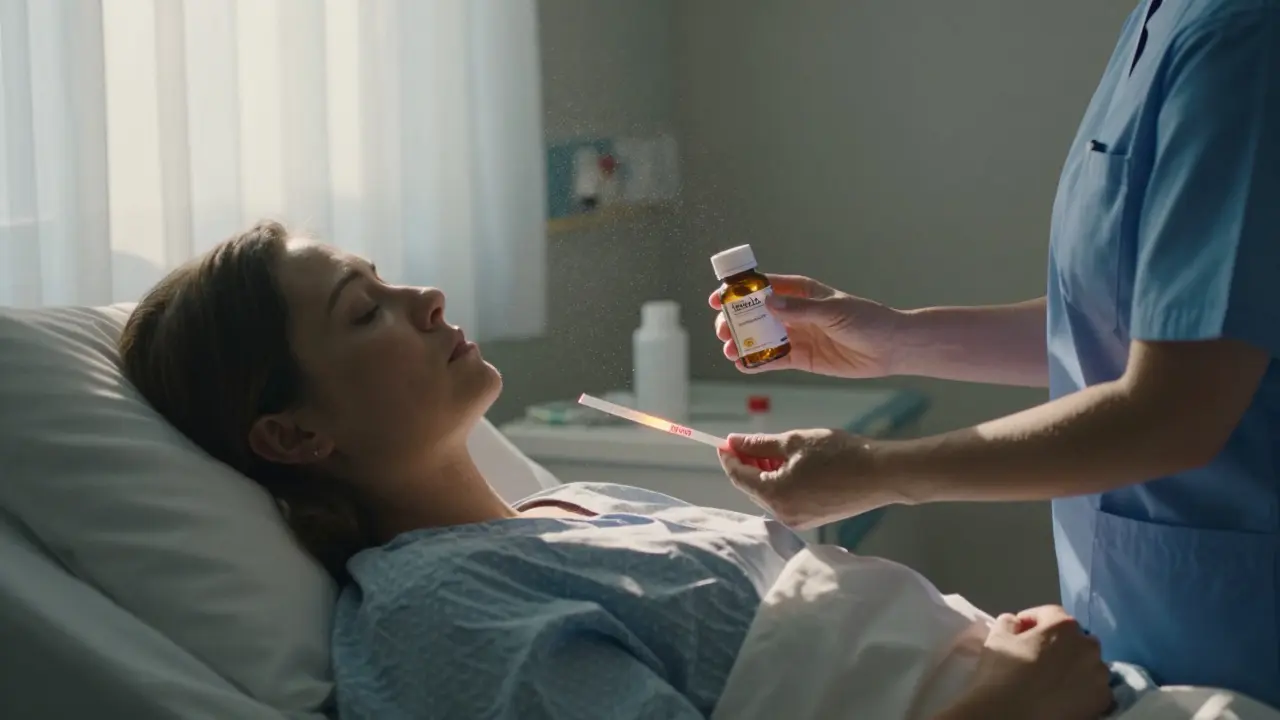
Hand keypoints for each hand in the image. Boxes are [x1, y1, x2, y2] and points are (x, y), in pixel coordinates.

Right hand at [708, 274, 899, 377]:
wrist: (891, 348)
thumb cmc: (868, 320)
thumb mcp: (833, 311)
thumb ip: (800, 309)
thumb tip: (767, 301)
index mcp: (800, 292)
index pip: (762, 287)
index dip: (737, 292)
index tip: (717, 298)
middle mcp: (794, 312)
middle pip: (754, 315)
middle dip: (735, 322)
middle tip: (722, 331)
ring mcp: (797, 336)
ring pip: (761, 338)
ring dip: (742, 344)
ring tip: (730, 351)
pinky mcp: (802, 358)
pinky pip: (774, 360)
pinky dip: (757, 363)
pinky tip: (743, 365)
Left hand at [717, 428, 900, 528]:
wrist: (880, 473)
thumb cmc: (838, 453)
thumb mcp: (794, 441)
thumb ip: (759, 443)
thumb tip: (733, 441)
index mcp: (774, 495)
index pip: (739, 477)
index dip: (729, 458)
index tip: (725, 442)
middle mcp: (783, 514)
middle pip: (753, 488)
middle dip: (748, 465)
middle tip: (748, 442)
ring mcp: (799, 520)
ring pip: (770, 494)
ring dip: (766, 472)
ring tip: (773, 449)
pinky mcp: (813, 519)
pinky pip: (787, 499)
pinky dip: (782, 482)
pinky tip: (791, 464)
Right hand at [956, 606, 1112, 719]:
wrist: (1010, 716)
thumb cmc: (1002, 674)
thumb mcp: (997, 638)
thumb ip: (1009, 622)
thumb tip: (1017, 624)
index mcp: (1064, 626)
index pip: (1050, 614)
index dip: (1032, 620)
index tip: (1019, 631)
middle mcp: (1088, 647)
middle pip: (1073, 638)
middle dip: (1057, 642)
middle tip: (1036, 655)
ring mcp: (1099, 676)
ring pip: (1087, 663)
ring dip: (1072, 665)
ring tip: (1051, 678)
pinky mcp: (1102, 701)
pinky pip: (1093, 688)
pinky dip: (1081, 688)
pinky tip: (1062, 694)